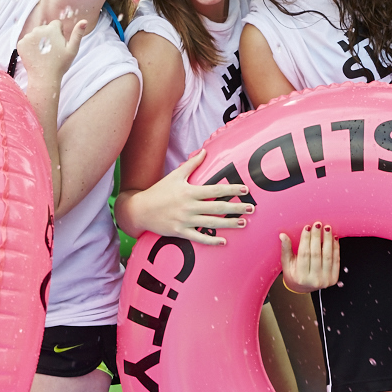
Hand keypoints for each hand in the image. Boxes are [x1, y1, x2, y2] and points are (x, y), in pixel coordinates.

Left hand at [17, 18, 89, 84]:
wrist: (44, 78)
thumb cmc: (60, 65)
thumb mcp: (72, 50)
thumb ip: (78, 34)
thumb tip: (84, 21)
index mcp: (52, 29)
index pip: (56, 24)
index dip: (59, 34)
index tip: (59, 45)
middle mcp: (39, 30)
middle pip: (44, 28)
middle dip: (48, 36)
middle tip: (51, 51)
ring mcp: (28, 37)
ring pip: (35, 35)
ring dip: (38, 41)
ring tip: (43, 54)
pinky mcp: (20, 44)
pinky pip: (26, 41)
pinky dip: (30, 47)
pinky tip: (35, 56)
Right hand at [132, 149, 252, 245]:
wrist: (140, 209)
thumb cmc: (158, 191)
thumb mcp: (175, 175)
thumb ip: (192, 164)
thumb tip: (205, 151)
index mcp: (189, 191)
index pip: (215, 190)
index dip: (231, 190)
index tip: (245, 190)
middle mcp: (188, 206)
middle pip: (217, 207)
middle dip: (236, 208)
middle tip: (252, 208)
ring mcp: (184, 220)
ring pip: (211, 223)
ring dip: (229, 224)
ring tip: (243, 223)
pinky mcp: (179, 232)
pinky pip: (198, 238)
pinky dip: (211, 241)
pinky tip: (224, 241)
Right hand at [280, 222, 339, 293]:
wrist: (303, 288)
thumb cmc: (293, 273)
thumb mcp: (286, 263)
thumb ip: (286, 249)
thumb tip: (282, 235)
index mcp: (300, 277)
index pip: (304, 254)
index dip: (306, 239)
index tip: (307, 227)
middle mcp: (314, 280)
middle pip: (316, 254)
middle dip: (317, 237)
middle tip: (317, 224)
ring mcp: (325, 280)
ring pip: (327, 256)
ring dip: (328, 240)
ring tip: (327, 228)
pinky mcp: (334, 278)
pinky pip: (336, 260)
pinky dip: (335, 248)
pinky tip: (334, 238)